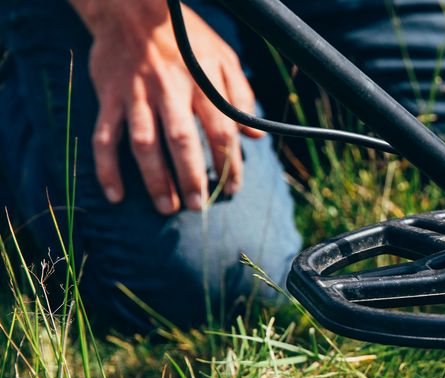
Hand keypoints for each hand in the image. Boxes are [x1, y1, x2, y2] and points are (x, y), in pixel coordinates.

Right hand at [72, 0, 262, 213]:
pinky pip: (105, 136)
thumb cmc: (185, 36)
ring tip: (166, 206)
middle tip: (198, 207)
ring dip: (155, 179)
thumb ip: (241, 95)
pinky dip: (107, 167)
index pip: (221, 132)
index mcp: (201, 83)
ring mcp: (136, 94)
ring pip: (144, 143)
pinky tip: (116, 194)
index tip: (231, 188)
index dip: (229, 164)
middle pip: (182, 141)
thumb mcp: (224, 56)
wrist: (132, 8)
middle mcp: (169, 90)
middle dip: (192, 177)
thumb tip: (255, 135)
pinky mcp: (109, 97)